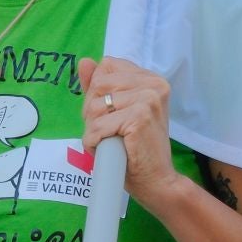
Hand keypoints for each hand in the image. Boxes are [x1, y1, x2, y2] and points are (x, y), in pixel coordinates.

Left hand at [80, 58, 186, 205]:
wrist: (157, 180)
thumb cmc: (136, 148)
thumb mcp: (116, 111)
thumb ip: (99, 85)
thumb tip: (84, 61)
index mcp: (150, 78)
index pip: (106, 66)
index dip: (98, 91)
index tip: (111, 113)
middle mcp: (153, 84)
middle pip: (98, 85)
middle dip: (93, 112)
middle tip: (110, 131)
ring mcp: (148, 99)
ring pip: (94, 107)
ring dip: (93, 129)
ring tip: (112, 141)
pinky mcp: (140, 117)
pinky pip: (97, 127)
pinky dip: (95, 143)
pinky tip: (110, 150)